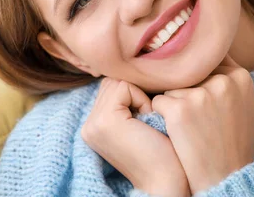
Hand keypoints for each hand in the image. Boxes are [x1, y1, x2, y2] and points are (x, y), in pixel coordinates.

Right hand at [81, 78, 190, 196]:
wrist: (166, 182)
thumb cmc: (162, 153)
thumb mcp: (136, 123)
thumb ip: (125, 102)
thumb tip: (131, 71)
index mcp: (92, 126)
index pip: (110, 88)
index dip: (132, 95)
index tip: (146, 120)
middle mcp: (87, 125)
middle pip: (112, 82)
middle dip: (134, 94)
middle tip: (147, 120)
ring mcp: (93, 123)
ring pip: (117, 82)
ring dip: (138, 97)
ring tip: (147, 122)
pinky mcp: (105, 121)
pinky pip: (124, 87)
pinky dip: (141, 100)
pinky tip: (147, 122)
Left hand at [151, 55, 253, 193]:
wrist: (224, 177)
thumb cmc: (235, 144)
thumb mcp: (248, 108)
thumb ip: (235, 82)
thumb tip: (218, 56)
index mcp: (240, 77)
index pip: (208, 61)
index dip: (200, 79)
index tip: (200, 98)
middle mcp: (221, 81)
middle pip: (188, 73)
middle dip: (187, 90)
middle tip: (197, 117)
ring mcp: (199, 95)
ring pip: (172, 87)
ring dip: (175, 102)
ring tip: (191, 126)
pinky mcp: (178, 110)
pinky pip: (158, 101)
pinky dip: (162, 115)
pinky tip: (177, 132)